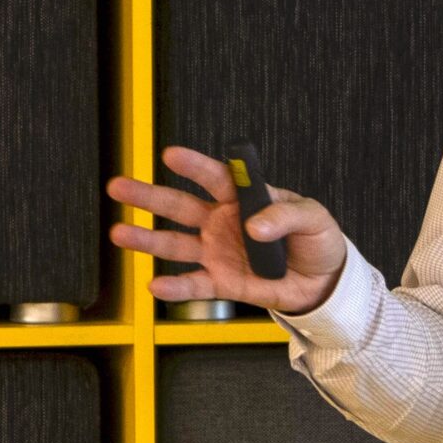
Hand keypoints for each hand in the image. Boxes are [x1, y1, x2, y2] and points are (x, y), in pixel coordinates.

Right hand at [106, 145, 348, 314]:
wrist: (323, 281)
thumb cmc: (316, 240)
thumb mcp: (313, 218)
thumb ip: (286, 215)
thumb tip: (255, 226)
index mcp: (243, 198)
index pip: (215, 177)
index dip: (194, 165)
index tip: (172, 155)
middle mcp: (221, 222)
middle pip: (179, 206)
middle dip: (148, 196)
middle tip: (119, 186)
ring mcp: (217, 252)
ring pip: (175, 244)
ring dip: (146, 240)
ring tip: (119, 233)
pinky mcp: (222, 282)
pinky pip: (194, 284)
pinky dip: (174, 287)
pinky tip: (155, 285)